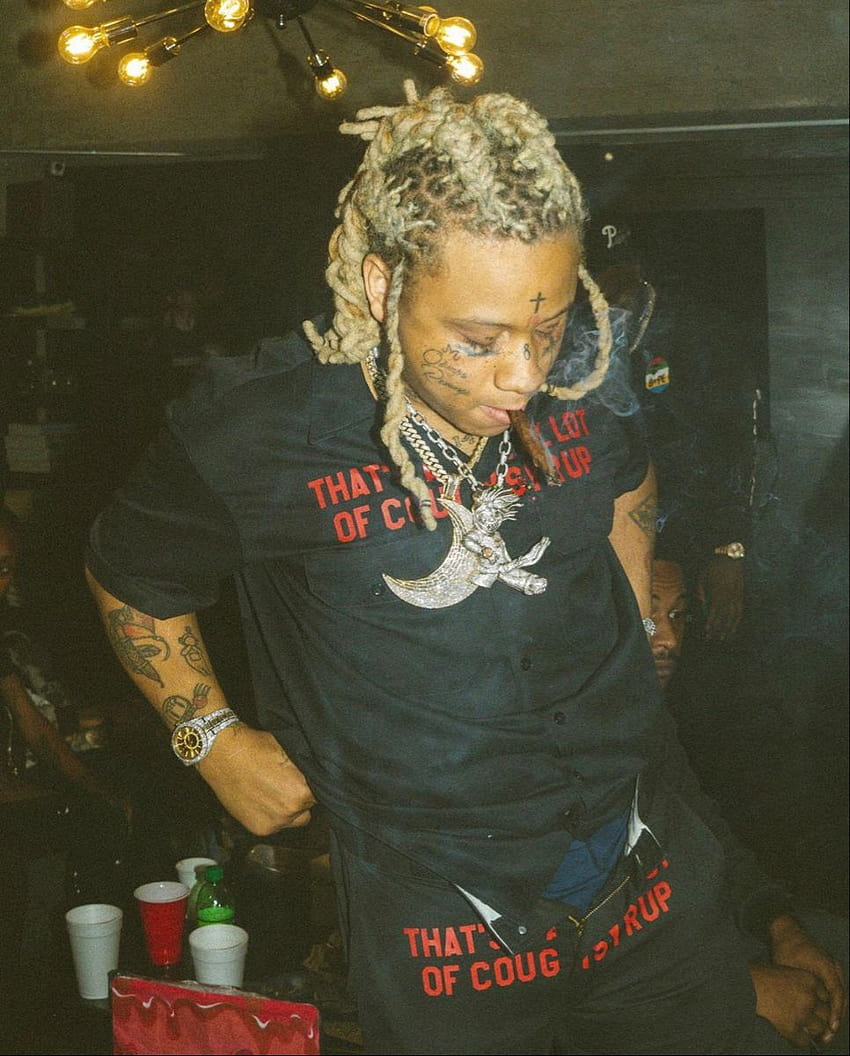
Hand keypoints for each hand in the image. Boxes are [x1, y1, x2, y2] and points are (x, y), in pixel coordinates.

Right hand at [198, 723, 315, 835]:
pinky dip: (271, 815)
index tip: (304, 780)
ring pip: (292, 820)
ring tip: (274, 792)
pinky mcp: (258, 828)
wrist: (222, 754)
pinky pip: (275, 825)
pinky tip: (262, 799)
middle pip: (308, 809)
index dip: (312, 785)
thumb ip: (304, 770)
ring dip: (287, 809)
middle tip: (289, 785)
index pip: (320, 794)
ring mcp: (273, 823)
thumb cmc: (256, 747)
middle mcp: (289, 812)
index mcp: (301, 792)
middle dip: (301, 798)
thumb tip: (315, 776)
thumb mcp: (289, 752)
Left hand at [699, 555, 744, 640]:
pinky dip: (737, 621)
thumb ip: (701, 594)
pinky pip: (739, 612)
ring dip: (728, 629)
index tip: (706, 633)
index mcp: (717, 595)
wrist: (729, 557)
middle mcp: (728, 599)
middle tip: (713, 640)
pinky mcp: (741, 596)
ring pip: (733, 617)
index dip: (710, 625)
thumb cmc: (713, 568)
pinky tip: (734, 627)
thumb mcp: (701, 580)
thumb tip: (701, 607)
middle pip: (724, 618)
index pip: (713, 614)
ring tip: (725, 639)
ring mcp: (736, 598)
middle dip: (718, 630)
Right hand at [750, 962, 836, 1048]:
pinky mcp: (792, 1028)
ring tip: (799, 1027)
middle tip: (806, 1018)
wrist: (741, 983)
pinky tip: (790, 1034)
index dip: (817, 1002)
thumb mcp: (783, 971)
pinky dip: (799, 1040)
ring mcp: (802, 1013)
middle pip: (825, 1013)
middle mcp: (809, 996)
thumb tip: (806, 998)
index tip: (811, 1005)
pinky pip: (804, 1041)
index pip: (825, 995)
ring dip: (811, 1029)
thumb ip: (798, 983)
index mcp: (808, 979)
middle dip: (816, 1017)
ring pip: (819, 1028)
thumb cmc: (757, 975)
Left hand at [761, 915, 846, 1046]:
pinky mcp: (830, 970)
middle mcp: (834, 967)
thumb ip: (799, 987)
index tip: (831, 1028)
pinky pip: (836, 990)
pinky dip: (832, 1004)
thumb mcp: (790, 969)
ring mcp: (833, 967)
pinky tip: (825, 1017)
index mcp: (826, 966)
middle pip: (842, 997)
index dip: (835, 1014)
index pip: (837, 994)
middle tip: (827, 1035)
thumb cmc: (786, 949)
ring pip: (840, 995)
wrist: (786, 931)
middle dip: (836, 1018)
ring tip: (827, 1030)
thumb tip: (802, 1011)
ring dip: (835, 1012)